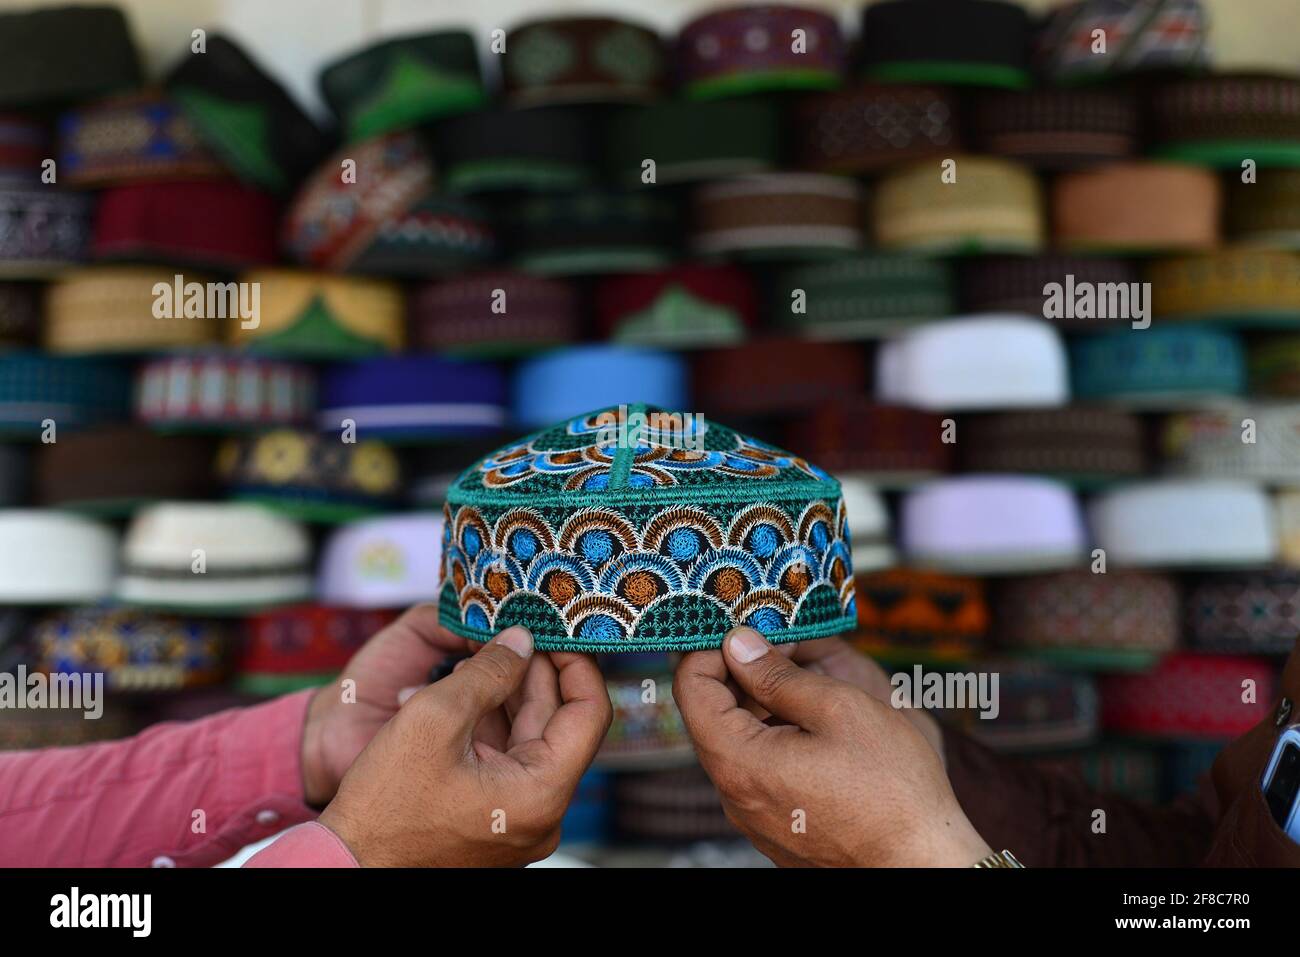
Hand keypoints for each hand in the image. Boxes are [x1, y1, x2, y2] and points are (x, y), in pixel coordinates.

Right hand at [317, 626, 611, 866]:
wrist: (346, 865)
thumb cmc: (383, 808)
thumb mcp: (434, 719)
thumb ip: (488, 672)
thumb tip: (522, 640)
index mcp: (542, 793)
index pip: (590, 713)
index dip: (576, 663)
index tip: (554, 631)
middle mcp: (542, 812)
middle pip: (556, 722)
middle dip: (530, 673)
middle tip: (508, 632)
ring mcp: (518, 819)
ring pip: (528, 737)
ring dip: (503, 694)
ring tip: (473, 660)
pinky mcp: (495, 818)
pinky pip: (504, 759)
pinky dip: (485, 724)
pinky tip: (458, 694)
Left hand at [675, 628, 989, 867]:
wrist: (923, 862)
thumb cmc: (892, 789)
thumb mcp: (839, 709)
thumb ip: (778, 675)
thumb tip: (738, 645)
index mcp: (739, 763)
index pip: (690, 687)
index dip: (712, 648)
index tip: (746, 629)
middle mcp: (734, 795)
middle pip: (712, 715)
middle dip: (742, 673)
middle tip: (784, 645)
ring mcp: (753, 817)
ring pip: (739, 742)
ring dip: (763, 706)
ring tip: (809, 684)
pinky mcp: (775, 828)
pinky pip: (760, 772)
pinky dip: (777, 739)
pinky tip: (818, 728)